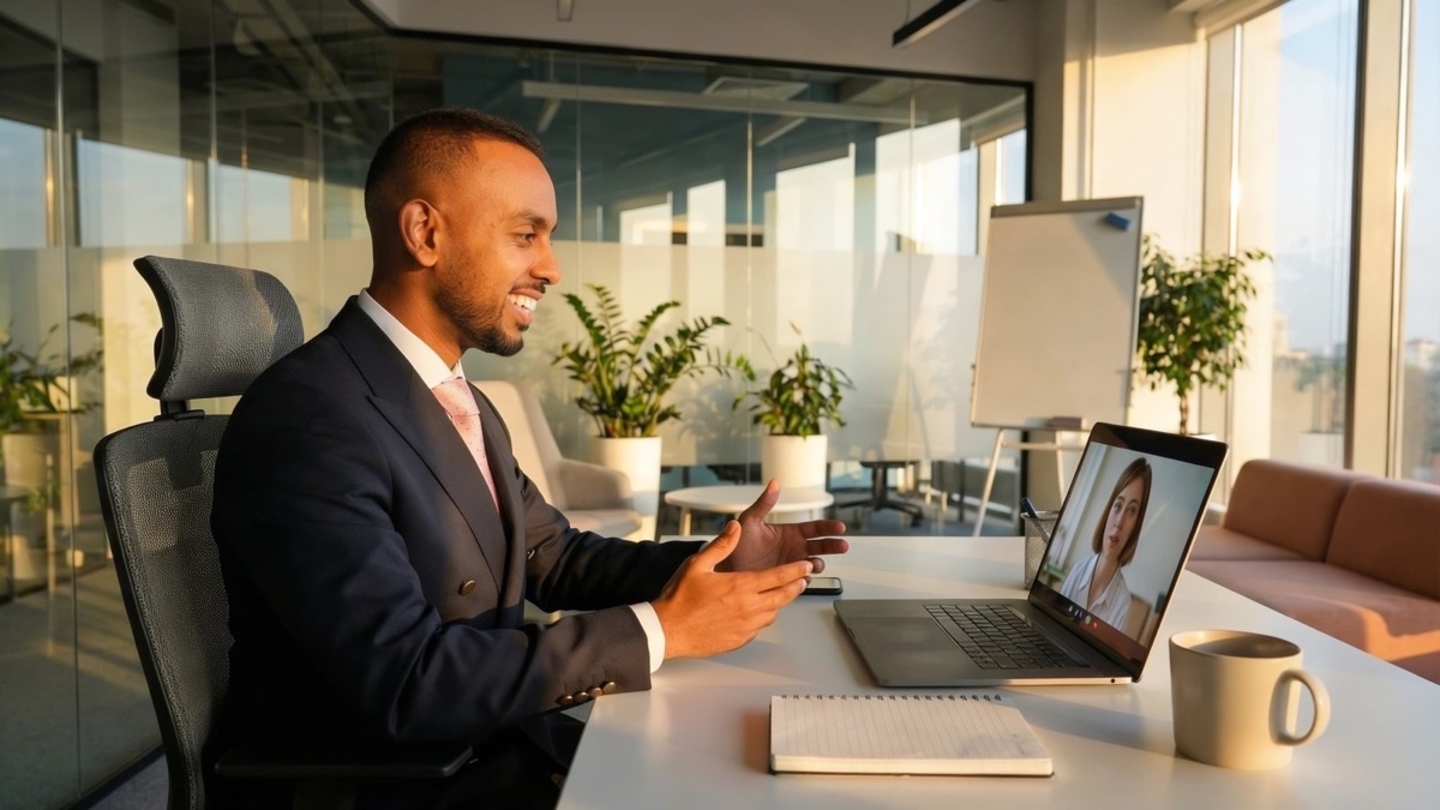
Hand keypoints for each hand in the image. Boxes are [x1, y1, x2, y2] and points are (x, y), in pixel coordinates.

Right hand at [652, 520, 812, 658]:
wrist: (669, 631)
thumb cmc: (680, 600)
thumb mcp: (698, 564)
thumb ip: (721, 545)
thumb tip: (735, 527)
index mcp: (740, 586)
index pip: (778, 576)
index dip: (796, 570)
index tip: (806, 566)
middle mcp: (748, 607)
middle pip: (783, 596)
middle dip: (796, 586)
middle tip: (803, 579)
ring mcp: (746, 626)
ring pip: (774, 613)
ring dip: (780, 603)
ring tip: (781, 594)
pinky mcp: (740, 639)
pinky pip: (760, 628)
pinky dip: (763, 618)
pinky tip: (757, 612)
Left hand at [717, 480, 848, 573]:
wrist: (725, 566)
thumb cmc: (736, 543)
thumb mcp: (750, 520)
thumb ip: (764, 504)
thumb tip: (774, 483)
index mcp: (789, 533)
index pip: (814, 528)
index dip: (828, 528)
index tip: (840, 528)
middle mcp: (794, 548)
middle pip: (821, 546)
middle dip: (833, 545)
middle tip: (843, 546)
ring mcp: (791, 565)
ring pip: (814, 565)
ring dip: (818, 564)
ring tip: (814, 564)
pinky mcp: (785, 580)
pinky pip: (801, 580)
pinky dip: (805, 579)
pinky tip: (803, 577)